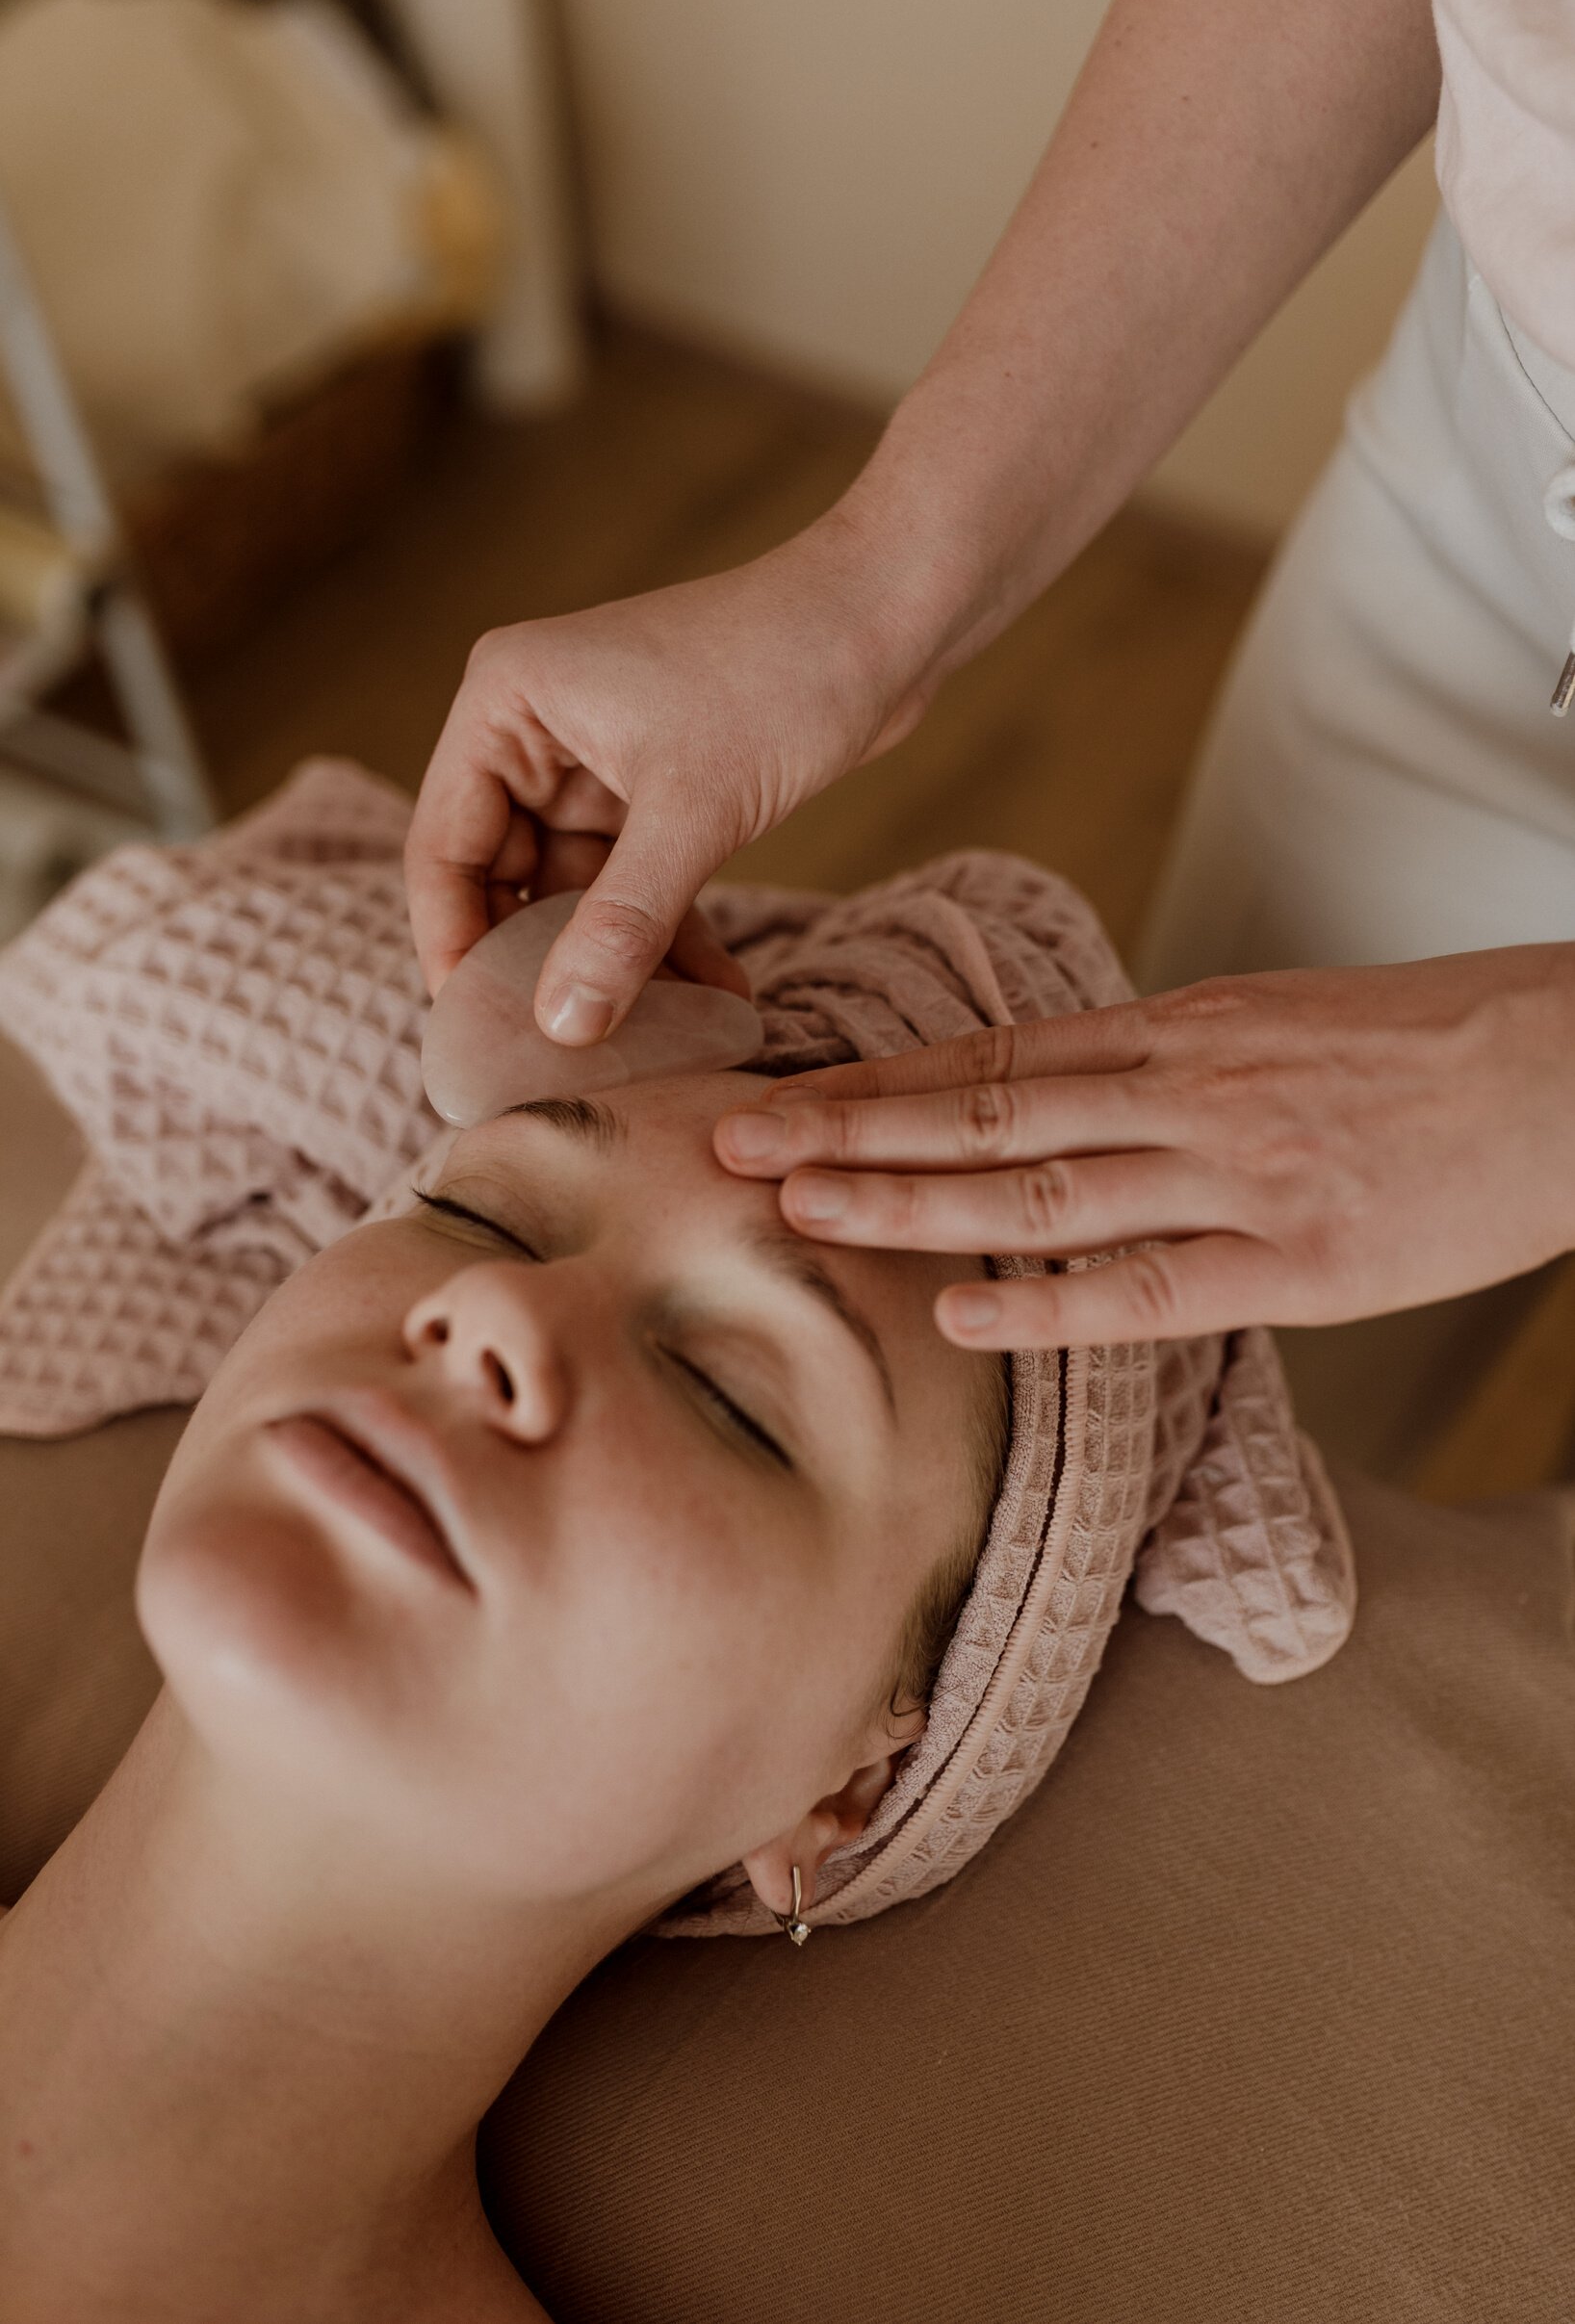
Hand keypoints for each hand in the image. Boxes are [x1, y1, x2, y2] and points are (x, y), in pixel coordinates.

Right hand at [403, 510, 939, 1033]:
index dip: (453, 947)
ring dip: (617, 963)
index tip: (480, 1035)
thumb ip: (622, 923)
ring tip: (660, 1038)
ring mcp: (595, 760)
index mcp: (504, 703)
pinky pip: (636, 884)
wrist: (889, 616)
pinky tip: (715, 998)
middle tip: (566, 1056)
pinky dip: (667, 938)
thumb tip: (562, 1026)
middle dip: (541, 967)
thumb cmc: (783, 672)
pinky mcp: (656, 787)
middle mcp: (533, 730)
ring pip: (577, 892)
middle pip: (503, 879)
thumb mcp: (694, 811)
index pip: (443, 849)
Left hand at [713, 946, 1574, 1346]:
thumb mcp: (1284, 1024)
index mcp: (1182, 1030)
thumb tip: (1074, 1101)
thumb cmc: (1437, 1046)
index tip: (776, 1092)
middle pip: (984, 1112)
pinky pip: (1153, 1282)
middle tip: (728, 1144)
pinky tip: (958, 1310)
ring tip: (798, 1212)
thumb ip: (1173, 1066)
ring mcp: (1240, 1173)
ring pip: (1041, 1189)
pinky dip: (1049, 1303)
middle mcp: (1188, 1090)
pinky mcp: (1302, 1256)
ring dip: (909, 1201)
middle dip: (848, 1129)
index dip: (875, 1082)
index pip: (994, 1059)